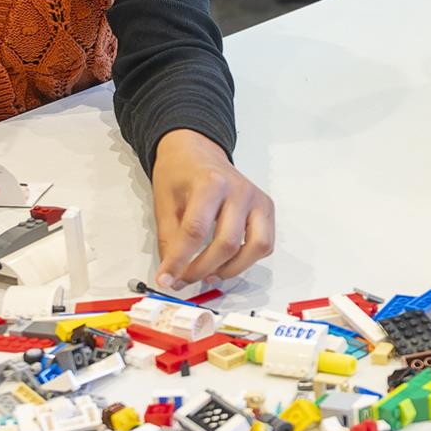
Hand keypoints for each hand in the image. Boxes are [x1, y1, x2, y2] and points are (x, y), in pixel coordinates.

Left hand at [150, 131, 273, 291]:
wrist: (197, 150)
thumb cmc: (180, 173)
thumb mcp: (164, 201)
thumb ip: (169, 238)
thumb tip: (171, 274)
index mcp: (210, 182)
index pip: (195, 231)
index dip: (180, 261)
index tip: (166, 279)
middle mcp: (239, 190)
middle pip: (227, 243)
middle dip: (202, 269)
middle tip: (183, 280)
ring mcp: (257, 199)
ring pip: (256, 247)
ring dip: (231, 269)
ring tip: (208, 275)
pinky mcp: (266, 208)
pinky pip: (264, 244)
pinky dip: (247, 259)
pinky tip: (225, 261)